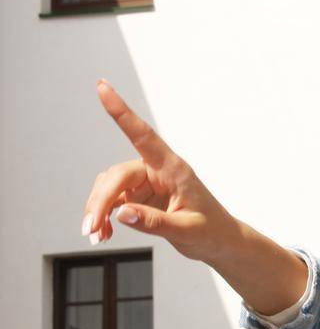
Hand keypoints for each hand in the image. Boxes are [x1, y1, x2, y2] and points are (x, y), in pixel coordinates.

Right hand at [82, 80, 307, 313]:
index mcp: (174, 169)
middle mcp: (157, 171)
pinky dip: (103, 216)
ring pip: (109, 186)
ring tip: (96, 235)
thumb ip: (155, 223)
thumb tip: (122, 214)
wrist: (220, 241)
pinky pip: (112, 200)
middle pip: (116, 176)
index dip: (122, 111)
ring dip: (98, 209)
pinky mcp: (138, 196)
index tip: (103, 87)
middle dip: (100, 202)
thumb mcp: (187, 231)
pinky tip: (103, 233)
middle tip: (90, 229)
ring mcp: (145, 183)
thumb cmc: (211, 231)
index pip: (144, 135)